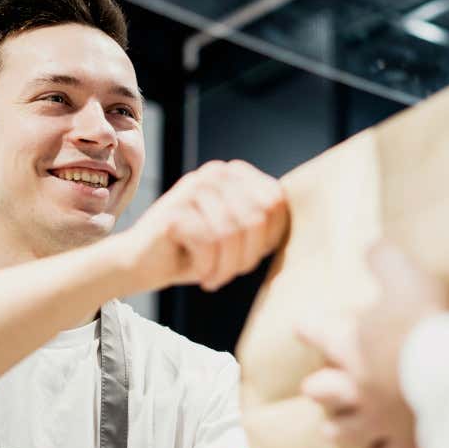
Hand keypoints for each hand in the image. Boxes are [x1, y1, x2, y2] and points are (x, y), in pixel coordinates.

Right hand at [123, 159, 288, 292]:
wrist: (139, 263)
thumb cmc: (192, 252)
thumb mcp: (234, 234)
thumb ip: (262, 222)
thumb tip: (309, 228)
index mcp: (234, 173)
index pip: (275, 203)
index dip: (268, 238)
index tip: (248, 257)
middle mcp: (214, 172)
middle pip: (256, 219)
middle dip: (247, 255)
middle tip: (229, 271)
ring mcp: (192, 187)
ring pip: (232, 234)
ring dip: (226, 266)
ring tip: (214, 275)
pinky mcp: (173, 210)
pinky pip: (208, 244)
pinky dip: (207, 268)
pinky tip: (199, 273)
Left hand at [297, 241, 448, 447]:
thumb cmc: (428, 322)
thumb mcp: (406, 275)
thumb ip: (384, 260)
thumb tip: (370, 245)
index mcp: (353, 345)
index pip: (321, 333)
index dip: (310, 328)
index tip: (301, 327)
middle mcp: (357, 387)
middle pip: (326, 390)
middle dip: (319, 387)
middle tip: (312, 387)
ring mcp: (379, 423)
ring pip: (346, 430)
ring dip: (338, 427)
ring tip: (330, 429)